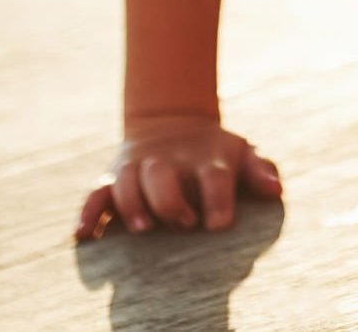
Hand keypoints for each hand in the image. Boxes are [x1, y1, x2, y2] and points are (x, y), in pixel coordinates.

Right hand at [74, 114, 282, 240]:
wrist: (173, 123)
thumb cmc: (215, 153)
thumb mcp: (241, 154)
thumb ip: (259, 170)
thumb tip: (274, 189)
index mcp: (204, 158)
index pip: (213, 176)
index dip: (217, 199)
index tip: (219, 224)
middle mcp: (167, 162)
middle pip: (163, 176)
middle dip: (170, 200)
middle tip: (182, 222)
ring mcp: (138, 168)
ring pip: (127, 182)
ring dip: (131, 203)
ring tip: (141, 228)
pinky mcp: (114, 177)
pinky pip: (96, 194)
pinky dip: (88, 213)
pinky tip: (83, 235)